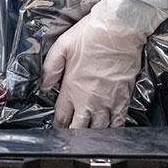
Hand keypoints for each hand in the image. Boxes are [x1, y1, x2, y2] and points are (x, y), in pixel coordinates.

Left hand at [41, 0, 153, 127]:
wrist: (119, 29)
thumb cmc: (92, 34)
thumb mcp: (62, 46)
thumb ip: (50, 68)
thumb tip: (44, 86)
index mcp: (72, 88)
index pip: (62, 117)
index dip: (58, 126)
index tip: (58, 129)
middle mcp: (89, 100)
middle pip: (79, 129)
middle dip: (74, 135)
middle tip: (72, 138)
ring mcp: (108, 101)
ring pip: (99, 129)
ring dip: (93, 134)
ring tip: (89, 138)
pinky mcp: (123, 98)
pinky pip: (119, 122)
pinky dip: (114, 129)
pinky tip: (110, 131)